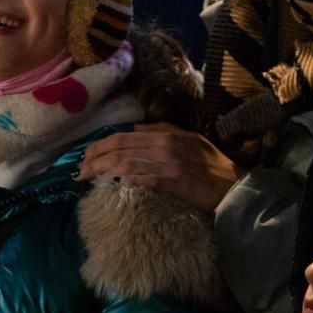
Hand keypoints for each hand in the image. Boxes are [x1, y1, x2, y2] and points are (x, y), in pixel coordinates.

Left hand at [77, 123, 241, 212]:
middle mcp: (165, 145)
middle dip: (95, 158)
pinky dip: (126, 180)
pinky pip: (144, 179)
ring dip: (103, 170)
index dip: (101, 145)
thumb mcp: (190, 139)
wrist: (233, 186)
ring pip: (127, 163)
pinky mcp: (174, 182)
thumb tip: (136, 126)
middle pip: (121, 148)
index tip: (85, 155)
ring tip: (88, 178)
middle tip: (79, 169)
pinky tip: (113, 184)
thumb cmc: (212, 164)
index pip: (125, 136)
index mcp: (166, 134)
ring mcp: (169, 163)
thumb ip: (163, 130)